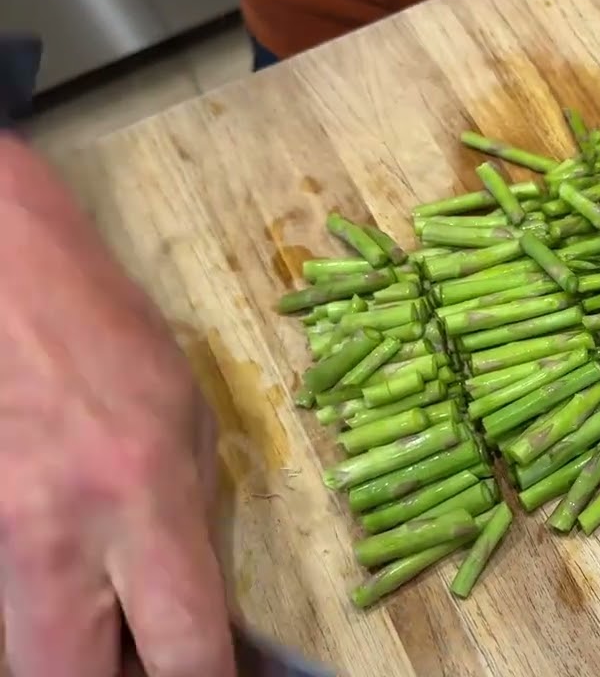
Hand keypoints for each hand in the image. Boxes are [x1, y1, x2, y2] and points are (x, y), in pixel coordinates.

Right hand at [0, 135, 234, 676]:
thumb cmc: (104, 334)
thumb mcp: (186, 417)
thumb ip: (193, 519)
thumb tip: (201, 606)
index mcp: (140, 498)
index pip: (185, 649)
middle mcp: (58, 537)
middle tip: (149, 659)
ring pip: (24, 659)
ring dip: (74, 657)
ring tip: (111, 617)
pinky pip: (0, 608)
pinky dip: (36, 615)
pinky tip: (68, 586)